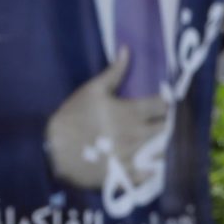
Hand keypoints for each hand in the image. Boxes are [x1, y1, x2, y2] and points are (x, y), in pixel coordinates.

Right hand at [45, 48, 170, 189]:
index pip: (163, 105)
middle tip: (166, 121)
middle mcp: (138, 134)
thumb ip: (114, 71)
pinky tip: (155, 164)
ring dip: (166, 144)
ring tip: (163, 141)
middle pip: (168, 128)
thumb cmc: (73, 117)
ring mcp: (134, 156)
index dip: (168, 102)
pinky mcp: (127, 174)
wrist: (54, 150)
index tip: (166, 102)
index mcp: (131, 112)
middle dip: (170, 123)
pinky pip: (152, 174)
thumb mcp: (92, 89)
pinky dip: (157, 168)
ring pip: (164, 151)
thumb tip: (127, 49)